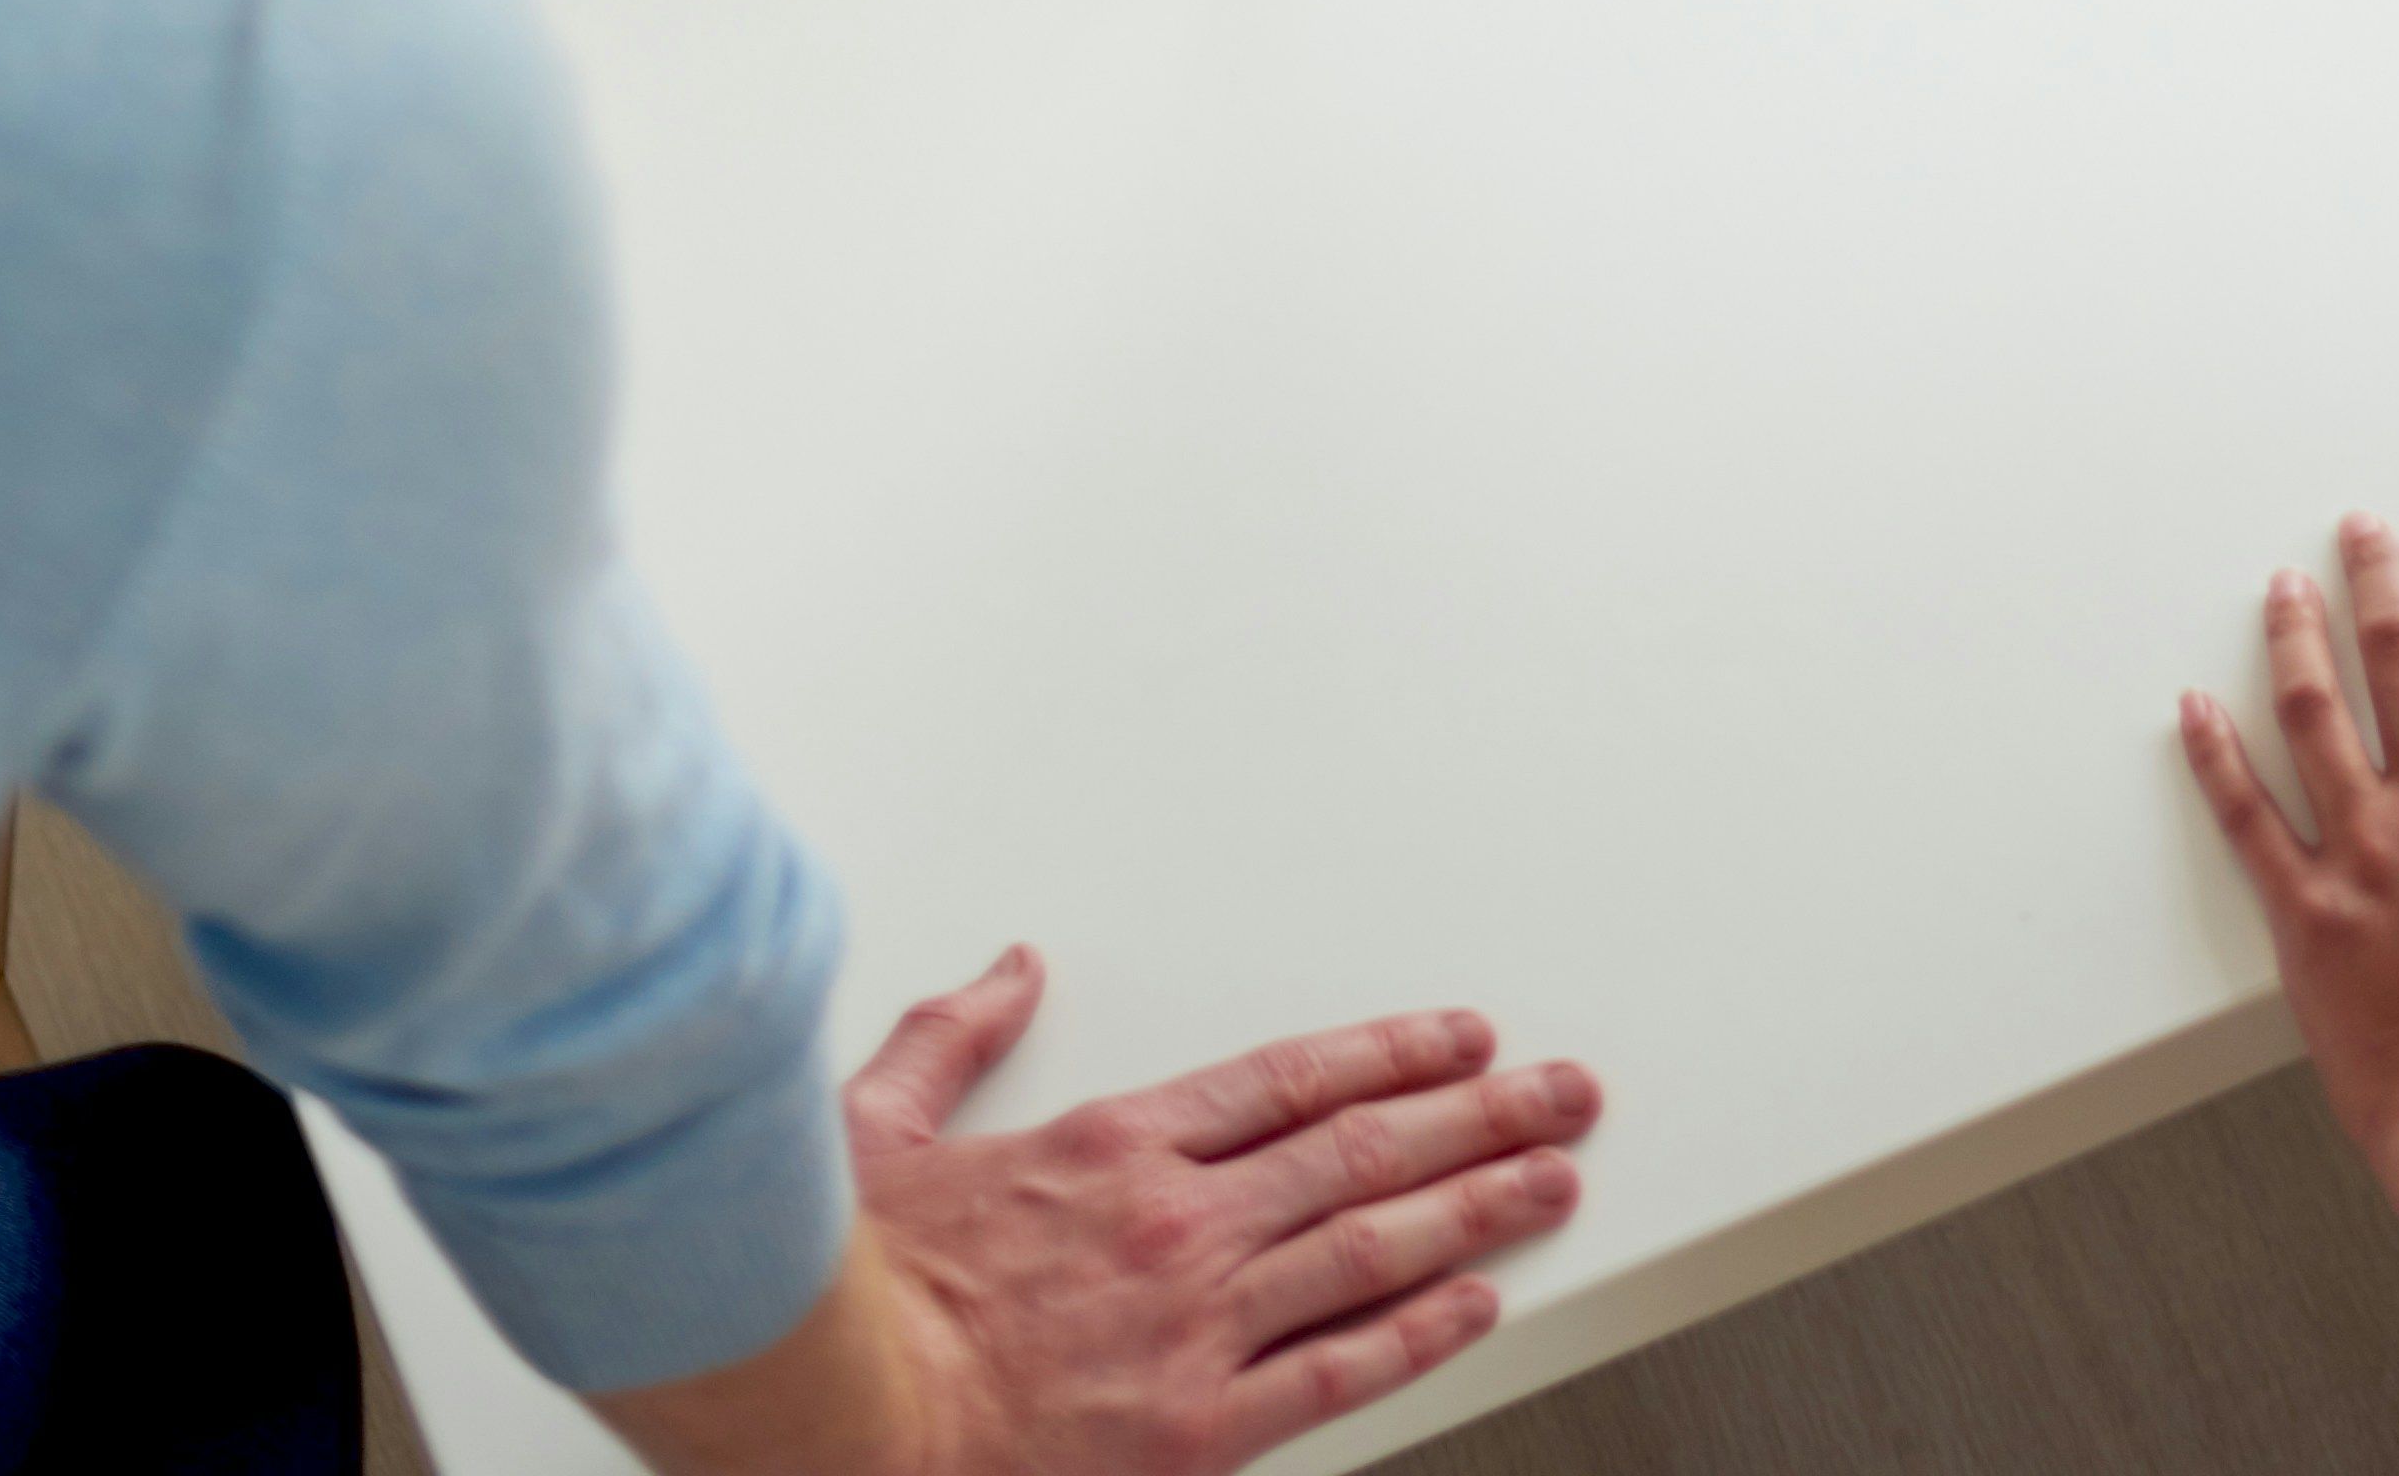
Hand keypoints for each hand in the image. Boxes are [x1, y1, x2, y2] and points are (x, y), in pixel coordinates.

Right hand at [842, 948, 1596, 1471]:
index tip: (1459, 1039)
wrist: (837, 1416)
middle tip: (1561, 1093)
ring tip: (1553, 1178)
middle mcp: (1177, 1223)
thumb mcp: (880, 1126)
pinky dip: (1415, 1333)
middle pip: (1361, 1152)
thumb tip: (1011, 968)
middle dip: (1477, 1117)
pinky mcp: (1193, 1430)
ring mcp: (1195, 1327)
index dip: (1391, 1054)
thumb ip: (955, 1037)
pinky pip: (1333, 1373)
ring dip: (1476, 1208)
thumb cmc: (855, 1290)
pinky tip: (1476, 1303)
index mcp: (1114, 1145)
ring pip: (1369, 1249)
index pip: (1292, 1079)